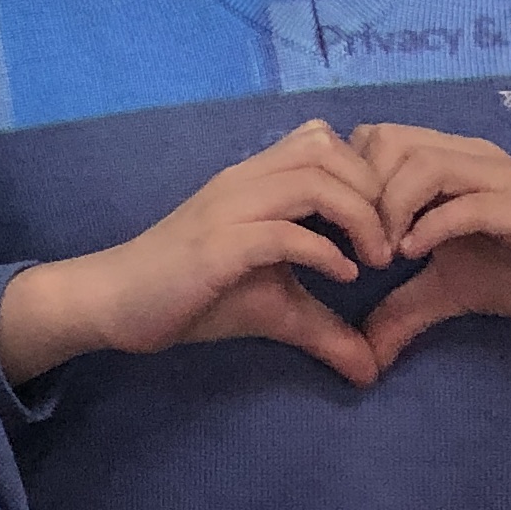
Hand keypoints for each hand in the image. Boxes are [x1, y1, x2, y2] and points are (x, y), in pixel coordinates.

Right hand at [0, 120, 395, 389]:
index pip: (323, 140)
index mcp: (255, 181)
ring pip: (312, 180)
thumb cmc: (192, 295)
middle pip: (328, 149)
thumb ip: (324, 327)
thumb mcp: (272, 306)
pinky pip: (283, 233)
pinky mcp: (218, 246)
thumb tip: (373, 368)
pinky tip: (344, 277)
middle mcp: (243, 181)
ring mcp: (229, 209)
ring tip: (377, 260)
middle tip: (393, 243)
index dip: (368, 173)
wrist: (117, 301)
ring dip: (359, 217)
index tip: (389, 225)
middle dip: (376, 192)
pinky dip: (324, 252)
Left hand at [349, 122, 510, 367]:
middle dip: (360, 190)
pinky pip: (470, 203)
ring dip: (390, 207)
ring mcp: (501, 179)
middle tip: (358, 243)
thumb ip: (402, 307)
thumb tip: (360, 351)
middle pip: (387, 139)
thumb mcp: (451, 290)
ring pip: (424, 163)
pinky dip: (432, 225)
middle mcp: (470, 157)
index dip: (346, 179)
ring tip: (384, 254)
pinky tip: (414, 255)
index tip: (338, 230)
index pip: (371, 137)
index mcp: (447, 161)